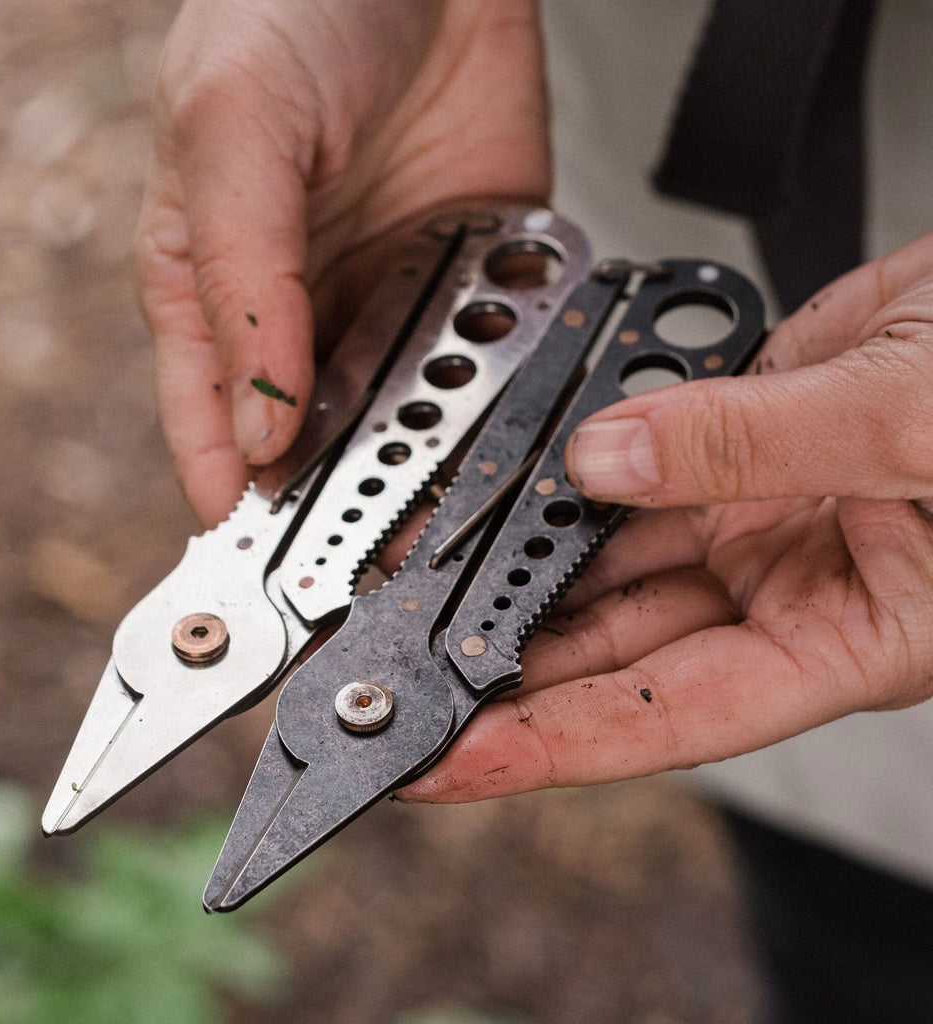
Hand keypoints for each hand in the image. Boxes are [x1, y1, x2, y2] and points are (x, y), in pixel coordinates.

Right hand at [135, 0, 549, 524]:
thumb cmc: (290, 11)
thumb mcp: (235, 129)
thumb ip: (240, 280)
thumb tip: (255, 426)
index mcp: (217, 303)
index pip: (218, 441)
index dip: (249, 520)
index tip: (292, 579)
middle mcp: (304, 324)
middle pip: (327, 455)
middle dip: (365, 513)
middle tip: (404, 561)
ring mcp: (392, 314)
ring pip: (416, 426)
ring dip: (446, 465)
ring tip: (473, 502)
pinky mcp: (471, 290)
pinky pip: (492, 364)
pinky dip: (511, 396)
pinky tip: (527, 418)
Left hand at [401, 230, 932, 801]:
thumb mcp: (914, 421)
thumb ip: (749, 446)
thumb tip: (607, 462)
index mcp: (846, 635)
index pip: (663, 718)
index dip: (547, 748)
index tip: (448, 763)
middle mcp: (787, 590)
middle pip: (612, 656)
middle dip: (501, 673)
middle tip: (397, 679)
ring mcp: (756, 519)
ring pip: (609, 569)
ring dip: (519, 578)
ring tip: (420, 592)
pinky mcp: (736, 452)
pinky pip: (628, 477)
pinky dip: (566, 483)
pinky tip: (507, 494)